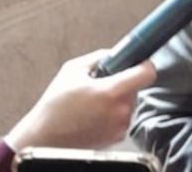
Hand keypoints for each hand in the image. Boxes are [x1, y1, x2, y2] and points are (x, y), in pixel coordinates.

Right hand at [5, 50, 156, 150]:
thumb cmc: (55, 107)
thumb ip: (99, 57)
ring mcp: (120, 126)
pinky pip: (123, 117)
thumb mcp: (72, 70)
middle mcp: (119, 110)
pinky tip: (95, 115)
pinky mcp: (117, 137)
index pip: (147, 73)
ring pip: (130, 103)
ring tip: (94, 102)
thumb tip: (116, 53)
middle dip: (123, 83)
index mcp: (111, 91)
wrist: (44, 138)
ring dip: (118, 99)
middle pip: (136, 88)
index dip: (144, 64)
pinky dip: (114, 113)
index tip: (139, 62)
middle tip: (101, 85)